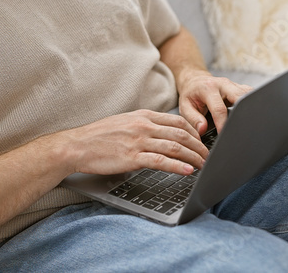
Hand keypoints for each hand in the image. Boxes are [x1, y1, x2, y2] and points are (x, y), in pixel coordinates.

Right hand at [60, 110, 208, 175]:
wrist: (77, 145)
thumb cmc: (99, 136)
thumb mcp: (125, 123)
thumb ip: (145, 126)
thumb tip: (164, 135)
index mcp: (143, 116)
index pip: (178, 121)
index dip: (195, 132)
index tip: (204, 142)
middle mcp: (144, 126)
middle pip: (181, 134)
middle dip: (199, 146)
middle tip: (210, 156)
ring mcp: (138, 141)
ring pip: (175, 147)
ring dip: (194, 157)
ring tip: (204, 165)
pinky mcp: (132, 157)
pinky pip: (161, 161)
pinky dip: (178, 166)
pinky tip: (188, 171)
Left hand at [176, 69, 252, 134]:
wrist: (194, 80)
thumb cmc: (191, 95)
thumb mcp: (185, 107)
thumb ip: (193, 119)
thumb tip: (203, 130)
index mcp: (208, 88)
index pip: (219, 108)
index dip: (223, 124)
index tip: (224, 135)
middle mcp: (223, 84)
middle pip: (239, 97)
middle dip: (242, 113)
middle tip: (241, 129)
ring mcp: (233, 84)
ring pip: (248, 94)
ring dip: (249, 107)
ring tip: (247, 123)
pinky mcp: (239, 87)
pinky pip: (249, 94)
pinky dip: (251, 104)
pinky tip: (249, 114)